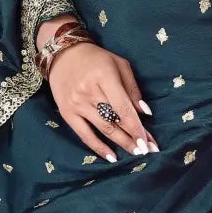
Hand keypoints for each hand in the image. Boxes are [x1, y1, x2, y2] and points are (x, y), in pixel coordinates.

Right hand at [46, 41, 159, 162]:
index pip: (124, 108)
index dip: (137, 127)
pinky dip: (98, 148)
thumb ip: (132, 89)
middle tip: (147, 151)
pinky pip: (84, 135)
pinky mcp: (67, 113)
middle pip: (115, 121)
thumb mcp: (119, 65)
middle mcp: (89, 91)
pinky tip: (111, 157)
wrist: (63, 55)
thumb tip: (145, 113)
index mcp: (104, 76)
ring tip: (135, 153)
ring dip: (121, 144)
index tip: (149, 141)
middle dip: (133, 138)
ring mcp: (76, 104)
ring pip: (103, 129)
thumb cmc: (96, 59)